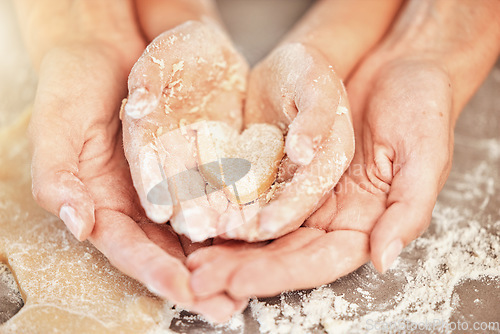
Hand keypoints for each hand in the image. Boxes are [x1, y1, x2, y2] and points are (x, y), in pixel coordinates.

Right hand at [24, 1, 244, 321]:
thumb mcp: (56, 130)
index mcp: (105, 205)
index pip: (132, 249)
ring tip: (248, 282)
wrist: (105, 51)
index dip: (157, 272)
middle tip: (227, 306)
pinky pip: (216, 192)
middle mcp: (141, 204)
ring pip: (198, 230)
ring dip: (223, 257)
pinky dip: (233, 213)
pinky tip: (255, 230)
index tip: (185, 291)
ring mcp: (170, 186)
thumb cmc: (72, 88)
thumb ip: (59, 179)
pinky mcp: (194, 164)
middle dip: (199, 281)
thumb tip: (79, 226)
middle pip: (171, 251)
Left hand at [185, 53, 453, 298]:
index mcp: (364, 222)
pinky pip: (254, 192)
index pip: (318, 261)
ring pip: (262, 230)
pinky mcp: (286, 167)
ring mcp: (306, 193)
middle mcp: (331, 215)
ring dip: (228, 246)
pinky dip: (229, 207)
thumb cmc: (421, 108)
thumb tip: (383, 260)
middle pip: (282, 252)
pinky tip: (203, 216)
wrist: (399, 66)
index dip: (278, 273)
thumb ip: (407, 210)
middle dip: (241, 267)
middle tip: (201, 278)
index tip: (239, 280)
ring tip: (193, 258)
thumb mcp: (425, 156)